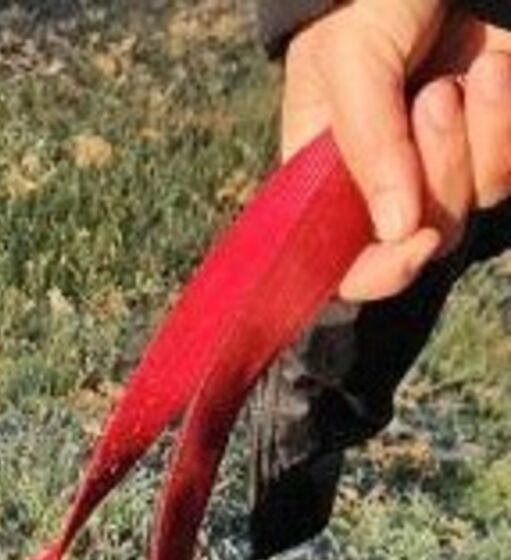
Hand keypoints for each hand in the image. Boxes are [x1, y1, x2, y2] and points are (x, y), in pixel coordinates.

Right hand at [280, 0, 510, 299]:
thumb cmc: (368, 0)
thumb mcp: (349, 65)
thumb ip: (367, 147)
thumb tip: (396, 233)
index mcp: (326, 173)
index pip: (340, 258)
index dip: (375, 272)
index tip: (413, 247)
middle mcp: (385, 174)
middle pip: (419, 233)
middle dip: (438, 173)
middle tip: (433, 98)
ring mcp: (446, 152)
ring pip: (474, 200)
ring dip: (475, 141)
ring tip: (461, 77)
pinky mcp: (497, 129)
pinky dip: (509, 123)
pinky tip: (497, 68)